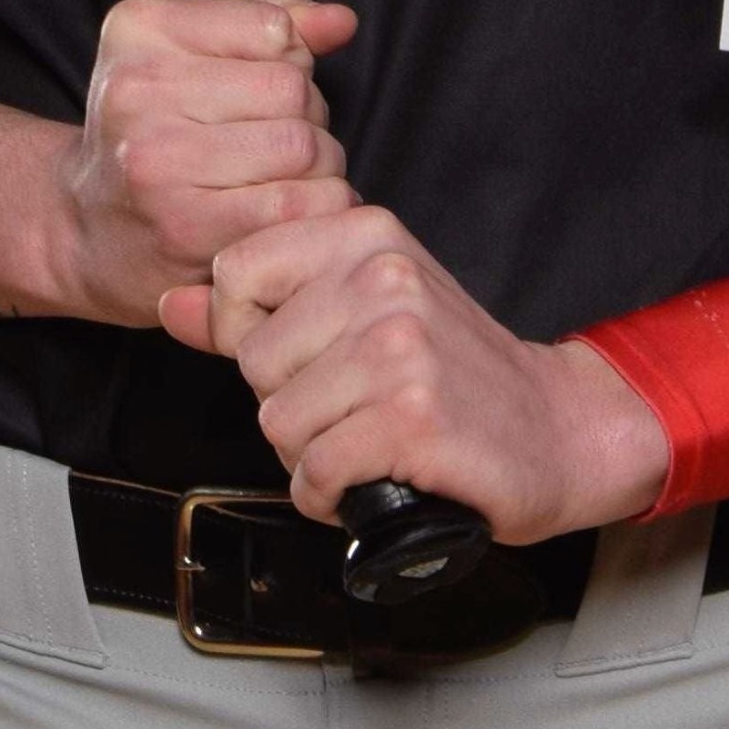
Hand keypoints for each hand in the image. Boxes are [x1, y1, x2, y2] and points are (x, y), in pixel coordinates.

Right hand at [46, 0, 356, 327]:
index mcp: (139, 30)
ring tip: (279, 179)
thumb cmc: (153, 133)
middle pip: (293, 90)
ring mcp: (157, 162)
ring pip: (305, 149)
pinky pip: (299, 207)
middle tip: (273, 144)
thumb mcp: (191, 54)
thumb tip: (340, 21)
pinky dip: (313, 211)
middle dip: (306, 117)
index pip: (275, 28)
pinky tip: (283, 216)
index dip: (289, 60)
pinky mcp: (185, 229)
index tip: (258, 89)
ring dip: (317, 168)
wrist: (83, 230)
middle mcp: (137, 90)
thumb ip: (271, 23)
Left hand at [159, 207, 670, 543]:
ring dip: (312, 454)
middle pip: (254, 361)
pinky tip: (374, 478)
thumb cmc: (453, 374)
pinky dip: (331, 495)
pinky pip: (314, 472)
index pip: (235, 273)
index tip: (307, 354)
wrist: (556, 430)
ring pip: (279, 422)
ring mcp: (400, 346)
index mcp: (366, 234)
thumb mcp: (359, 312)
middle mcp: (383, 277)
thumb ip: (260, 308)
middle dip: (290, 403)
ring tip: (368, 441)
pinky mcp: (411, 417)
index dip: (250, 333)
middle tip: (354, 407)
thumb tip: (172, 304)